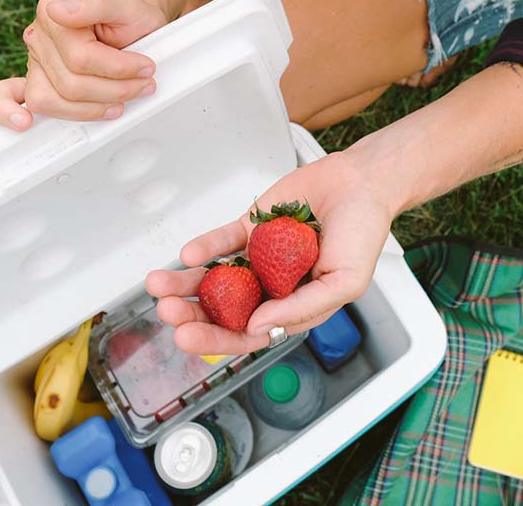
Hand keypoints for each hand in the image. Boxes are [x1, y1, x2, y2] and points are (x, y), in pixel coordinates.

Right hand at [0, 0, 167, 129]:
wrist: (134, 26)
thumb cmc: (129, 16)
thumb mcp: (124, 3)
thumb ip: (95, 1)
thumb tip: (59, 10)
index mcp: (52, 11)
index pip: (81, 58)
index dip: (118, 69)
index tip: (146, 66)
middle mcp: (38, 36)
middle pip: (70, 84)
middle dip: (114, 90)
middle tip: (143, 83)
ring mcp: (34, 62)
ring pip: (52, 100)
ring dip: (91, 108)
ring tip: (121, 100)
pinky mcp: (36, 81)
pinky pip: (7, 97)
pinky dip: (9, 112)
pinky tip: (24, 123)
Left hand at [145, 150, 398, 354]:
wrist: (361, 184)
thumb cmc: (363, 235)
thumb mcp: (345, 282)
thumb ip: (303, 307)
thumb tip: (257, 326)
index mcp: (291, 309)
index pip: (246, 333)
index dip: (216, 339)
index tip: (187, 339)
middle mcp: (269, 287)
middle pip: (222, 309)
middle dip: (191, 314)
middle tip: (168, 313)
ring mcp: (257, 258)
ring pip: (213, 277)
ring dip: (185, 284)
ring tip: (159, 285)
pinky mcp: (250, 229)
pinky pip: (221, 241)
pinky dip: (204, 248)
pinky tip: (188, 255)